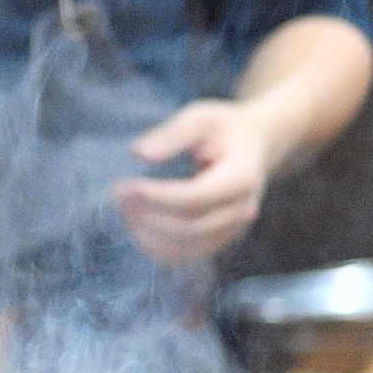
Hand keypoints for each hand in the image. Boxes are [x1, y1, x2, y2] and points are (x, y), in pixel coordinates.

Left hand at [114, 98, 274, 267]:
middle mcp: (242, 209)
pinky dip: (157, 249)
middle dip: (148, 216)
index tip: (126, 186)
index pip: (195, 198)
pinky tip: (136, 228)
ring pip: (187, 247)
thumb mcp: (201, 116)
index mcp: (242, 178)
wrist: (254, 146)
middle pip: (190, 227)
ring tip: (124, 208)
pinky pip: (187, 256)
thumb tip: (139, 153)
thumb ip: (172, 133)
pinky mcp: (220, 239)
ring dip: (148, 235)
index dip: (157, 197)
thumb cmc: (223, 128)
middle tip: (118, 194)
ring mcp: (233, 229)